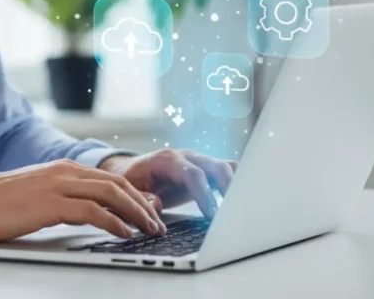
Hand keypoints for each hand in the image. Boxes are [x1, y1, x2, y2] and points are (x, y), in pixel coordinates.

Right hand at [0, 158, 167, 241]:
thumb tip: (91, 212)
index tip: (150, 210)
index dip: (134, 194)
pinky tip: (123, 233)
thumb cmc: (0, 202)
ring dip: (135, 213)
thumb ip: (65, 198)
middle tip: (158, 223)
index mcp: (63, 168)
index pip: (109, 178)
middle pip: (116, 184)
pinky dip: (112, 222)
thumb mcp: (39, 195)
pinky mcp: (49, 203)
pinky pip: (91, 211)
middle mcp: (64, 171)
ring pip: (109, 194)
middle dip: (141, 204)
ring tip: (149, 229)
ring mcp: (57, 185)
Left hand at [99, 149, 237, 218]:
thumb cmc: (132, 180)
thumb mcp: (130, 189)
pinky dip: (237, 184)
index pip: (192, 174)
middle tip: (234, 214)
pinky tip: (241, 203)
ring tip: (244, 208)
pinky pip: (227, 172)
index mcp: (168, 160)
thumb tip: (156, 206)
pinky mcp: (206, 170)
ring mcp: (199, 161)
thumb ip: (142, 197)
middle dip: (228, 187)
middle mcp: (187, 157)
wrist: (132, 169)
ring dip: (237, 184)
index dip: (204, 194)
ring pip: (226, 166)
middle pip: (215, 166)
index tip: (212, 216)